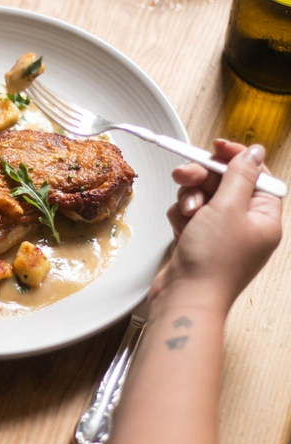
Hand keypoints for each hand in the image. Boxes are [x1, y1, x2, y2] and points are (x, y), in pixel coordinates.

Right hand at [150, 140, 281, 309]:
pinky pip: (188, 214)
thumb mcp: (229, 208)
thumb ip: (240, 175)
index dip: (237, 159)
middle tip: (185, 175)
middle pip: (225, 183)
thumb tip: (254, 152)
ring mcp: (219, 233)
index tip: (216, 147)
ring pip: (202, 197)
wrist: (185, 296)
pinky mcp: (197, 240)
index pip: (257, 176)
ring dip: (189, 198)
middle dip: (203, 178)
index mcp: (264, 218)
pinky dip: (181, 216)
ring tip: (186, 212)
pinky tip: (180, 227)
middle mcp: (244, 225)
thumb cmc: (212, 261)